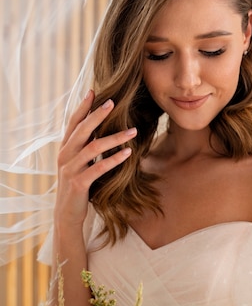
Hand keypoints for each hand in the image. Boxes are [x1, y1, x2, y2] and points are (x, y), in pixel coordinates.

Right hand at [54, 89, 136, 228]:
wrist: (67, 214)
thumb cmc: (77, 186)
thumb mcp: (78, 163)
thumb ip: (84, 147)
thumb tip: (97, 127)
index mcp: (65, 148)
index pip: (72, 123)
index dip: (82, 107)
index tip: (93, 91)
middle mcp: (65, 156)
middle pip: (81, 130)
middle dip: (97, 115)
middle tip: (113, 101)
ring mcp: (70, 169)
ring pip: (92, 147)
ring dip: (114, 138)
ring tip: (133, 131)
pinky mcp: (79, 183)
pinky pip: (98, 167)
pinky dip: (114, 159)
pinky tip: (128, 153)